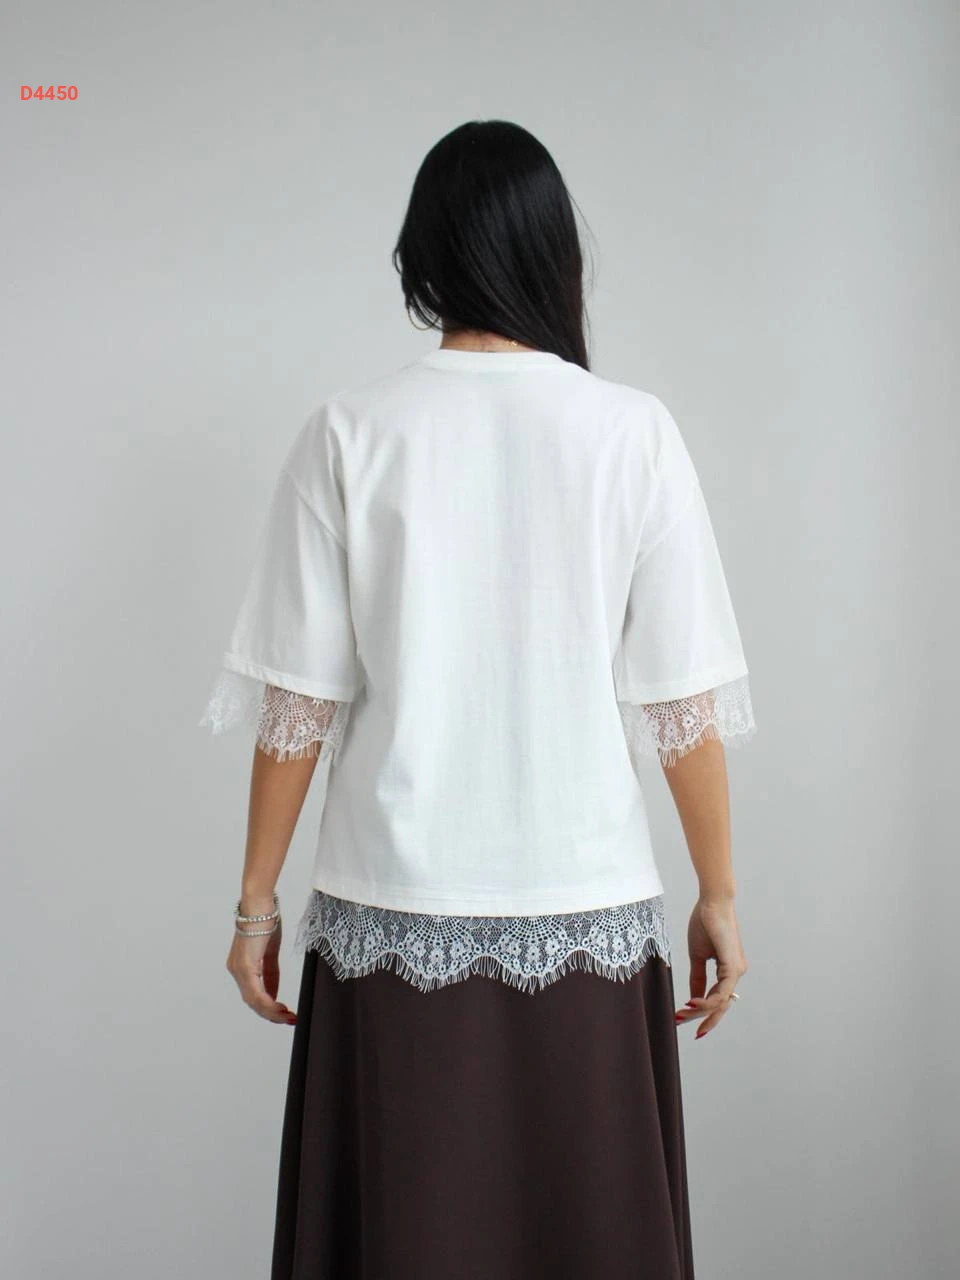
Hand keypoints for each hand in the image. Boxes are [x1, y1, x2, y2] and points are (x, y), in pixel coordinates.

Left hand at [226, 896, 297, 1025]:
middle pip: (252, 1002)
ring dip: (272, 1013)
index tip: (285, 1014)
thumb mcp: (270, 951)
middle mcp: (236, 970)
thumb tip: (274, 992)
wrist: (259, 903)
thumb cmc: (265, 920)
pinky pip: (256, 993)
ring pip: (254, 1001)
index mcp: (241, 966)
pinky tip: (280, 1008)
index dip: (269, 1007)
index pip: (253, 994)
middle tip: (289, 1020)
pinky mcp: (245, 967)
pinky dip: (269, 1003)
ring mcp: (239, 970)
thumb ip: (270, 972)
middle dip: (272, 1014)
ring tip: (288, 1017)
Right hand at [674, 896, 746, 1039]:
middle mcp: (736, 973)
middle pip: (719, 1005)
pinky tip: (691, 1003)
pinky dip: (706, 1001)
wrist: (711, 903)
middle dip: (700, 1018)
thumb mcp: (697, 956)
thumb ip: (697, 978)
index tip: (683, 1019)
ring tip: (680, 1013)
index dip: (702, 1013)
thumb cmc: (705, 923)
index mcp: (728, 970)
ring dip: (699, 1011)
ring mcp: (736, 971)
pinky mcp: (733, 967)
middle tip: (679, 1022)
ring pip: (720, 1002)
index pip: (717, 999)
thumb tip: (693, 998)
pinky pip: (722, 992)